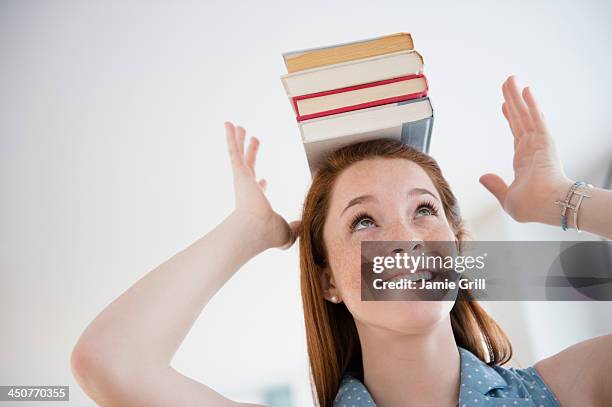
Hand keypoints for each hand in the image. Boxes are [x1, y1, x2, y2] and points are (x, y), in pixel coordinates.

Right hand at [224, 121, 300, 248]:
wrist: (255, 230)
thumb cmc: (269, 234)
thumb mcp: (288, 233)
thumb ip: (295, 228)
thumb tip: (302, 226)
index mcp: (257, 203)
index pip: (258, 191)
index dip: (261, 186)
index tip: (263, 181)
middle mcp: (247, 190)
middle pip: (249, 167)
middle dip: (251, 154)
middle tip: (253, 141)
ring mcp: (242, 180)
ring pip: (239, 155)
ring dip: (238, 140)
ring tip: (237, 126)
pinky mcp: (239, 172)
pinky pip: (234, 150)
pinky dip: (230, 137)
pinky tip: (228, 124)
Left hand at [479, 76, 572, 223]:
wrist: (550, 206)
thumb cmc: (535, 206)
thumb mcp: (507, 198)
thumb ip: (495, 186)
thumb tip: (482, 177)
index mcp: (524, 160)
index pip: (516, 133)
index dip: (510, 118)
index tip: (505, 106)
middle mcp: (532, 148)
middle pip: (519, 118)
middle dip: (512, 100)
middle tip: (507, 83)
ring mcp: (538, 142)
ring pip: (525, 113)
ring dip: (518, 96)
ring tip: (511, 79)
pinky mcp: (544, 140)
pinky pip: (535, 118)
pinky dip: (531, 103)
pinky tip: (525, 90)